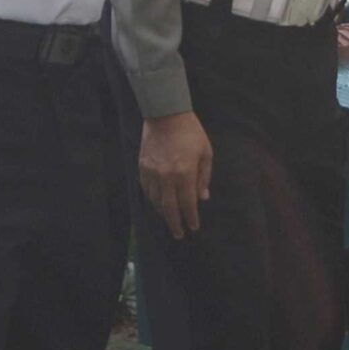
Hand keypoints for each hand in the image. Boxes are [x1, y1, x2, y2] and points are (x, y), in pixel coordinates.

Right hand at [138, 111, 214, 238]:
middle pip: (169, 207)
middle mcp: (166, 176)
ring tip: (169, 221)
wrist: (166, 115)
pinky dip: (152, 200)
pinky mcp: (142, 167)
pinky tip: (157, 204)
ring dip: (162, 213)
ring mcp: (152, 172)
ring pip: (155, 201)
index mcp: (185, 173)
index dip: (191, 217)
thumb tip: (202, 198)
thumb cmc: (191, 133)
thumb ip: (204, 178)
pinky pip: (146, 189)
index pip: (187, 203)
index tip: (193, 227)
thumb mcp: (206, 154)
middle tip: (179, 234)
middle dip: (175, 223)